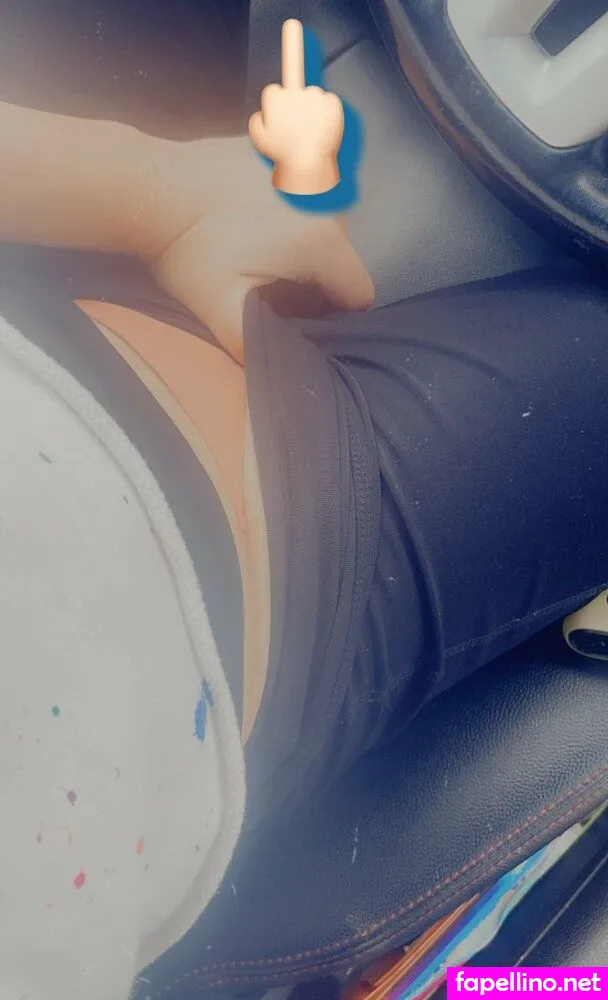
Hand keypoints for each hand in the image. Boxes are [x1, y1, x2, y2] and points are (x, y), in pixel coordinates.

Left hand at [145, 134, 373, 362]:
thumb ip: (253, 348)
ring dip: (303, 237)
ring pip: (325, 219)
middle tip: (268, 282)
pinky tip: (247, 210)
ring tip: (256, 244)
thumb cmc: (187, 249)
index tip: (300, 318)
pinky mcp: (282, 151)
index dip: (334, 314)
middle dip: (316, 275)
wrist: (150, 187)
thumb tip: (276, 383)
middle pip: (343, 255)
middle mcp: (325, 199)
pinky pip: (301, 187)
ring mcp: (305, 168)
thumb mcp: (219, 309)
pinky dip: (286, 203)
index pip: (358, 292)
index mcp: (321, 242)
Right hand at [248, 19, 343, 194]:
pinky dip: (328, 114)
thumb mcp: (258, 139)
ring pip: (313, 98)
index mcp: (276, 100)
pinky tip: (324, 129)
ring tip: (312, 133)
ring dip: (313, 111)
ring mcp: (315, 97)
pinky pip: (329, 103)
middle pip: (295, 92)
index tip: (285, 72)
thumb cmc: (283, 154)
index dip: (277, 103)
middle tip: (299, 128)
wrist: (310, 165)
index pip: (274, 92)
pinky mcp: (332, 104)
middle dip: (297, 106)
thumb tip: (262, 111)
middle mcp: (295, 93)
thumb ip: (256, 120)